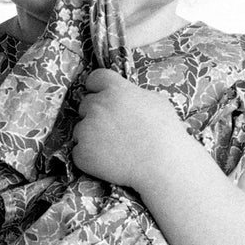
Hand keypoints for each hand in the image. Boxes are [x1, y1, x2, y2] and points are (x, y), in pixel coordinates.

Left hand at [70, 68, 191, 192]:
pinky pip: (78, 152)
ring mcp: (87, 129)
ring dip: (91, 137)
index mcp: (115, 89)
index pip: (95, 78)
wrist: (162, 166)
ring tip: (114, 148)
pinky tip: (107, 162)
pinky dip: (89, 157)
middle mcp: (97, 105)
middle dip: (96, 115)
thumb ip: (134, 94)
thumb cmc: (166, 134)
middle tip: (114, 130)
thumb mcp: (156, 101)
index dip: (97, 88)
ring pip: (80, 129)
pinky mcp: (82, 153)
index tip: (102, 97)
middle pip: (86, 105)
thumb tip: (126, 96)